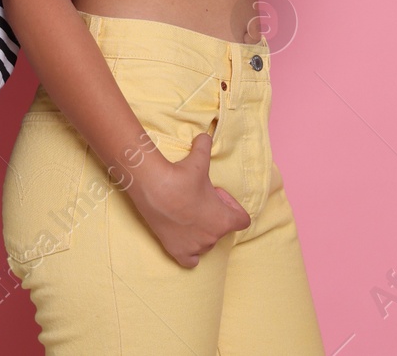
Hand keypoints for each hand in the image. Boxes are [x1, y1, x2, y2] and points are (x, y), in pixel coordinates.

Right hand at [128, 132, 251, 267]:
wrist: (153, 188)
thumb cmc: (181, 176)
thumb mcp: (199, 159)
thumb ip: (205, 147)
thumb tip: (205, 135)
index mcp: (224, 219)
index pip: (242, 219)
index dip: (231, 206)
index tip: (216, 195)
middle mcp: (213, 237)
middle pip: (221, 229)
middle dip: (212, 215)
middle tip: (197, 199)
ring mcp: (196, 246)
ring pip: (206, 242)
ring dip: (200, 230)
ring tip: (186, 212)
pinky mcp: (178, 252)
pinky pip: (191, 261)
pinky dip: (190, 253)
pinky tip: (184, 240)